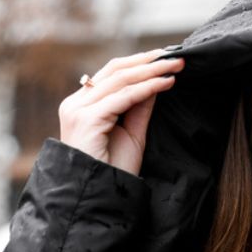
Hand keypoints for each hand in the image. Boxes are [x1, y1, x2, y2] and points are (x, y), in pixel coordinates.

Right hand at [58, 48, 184, 175]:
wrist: (100, 195)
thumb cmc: (114, 169)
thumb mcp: (131, 132)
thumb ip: (139, 106)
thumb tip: (154, 80)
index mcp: (81, 105)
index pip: (111, 73)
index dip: (139, 63)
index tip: (165, 57)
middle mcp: (75, 104)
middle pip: (115, 70)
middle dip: (148, 61)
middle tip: (176, 56)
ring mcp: (78, 110)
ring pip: (120, 80)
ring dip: (151, 70)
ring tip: (175, 66)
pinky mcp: (87, 119)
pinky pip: (124, 97)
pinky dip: (148, 88)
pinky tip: (166, 83)